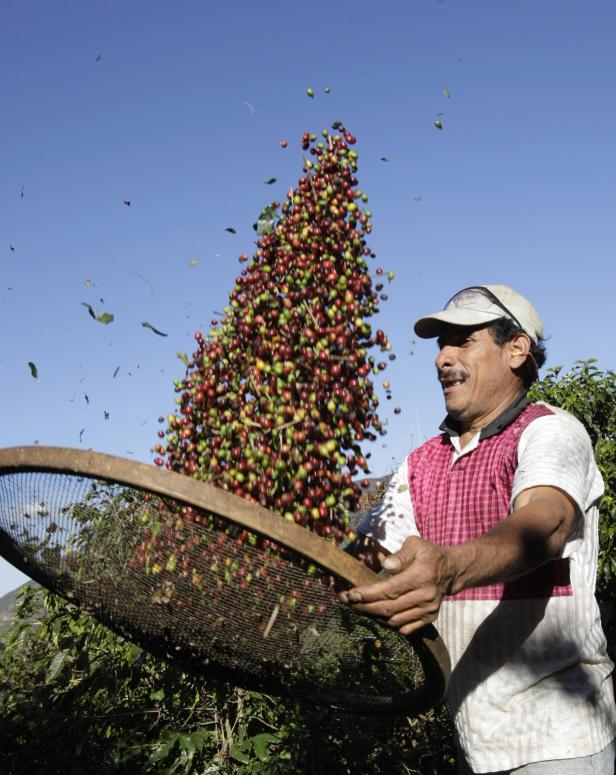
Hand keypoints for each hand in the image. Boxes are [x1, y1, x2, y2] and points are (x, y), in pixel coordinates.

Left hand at [339, 536, 455, 634]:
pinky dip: (390, 624)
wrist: (451, 570)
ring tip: (360, 608)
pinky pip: (406, 628)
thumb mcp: (415, 544)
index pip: (389, 590)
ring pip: (395, 621)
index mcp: (420, 576)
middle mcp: (425, 596)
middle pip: (389, 608)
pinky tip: (379, 615)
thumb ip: (400, 555)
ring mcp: (428, 609)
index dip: (367, 595)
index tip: (350, 595)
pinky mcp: (429, 618)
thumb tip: (386, 566)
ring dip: (375, 616)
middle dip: (365, 607)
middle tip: (348, 602)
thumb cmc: (429, 554)